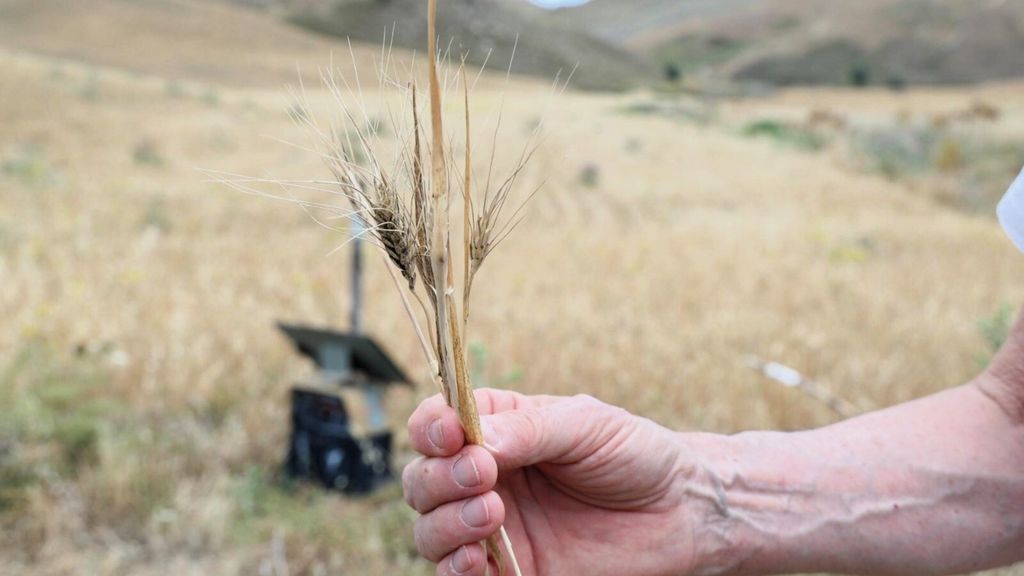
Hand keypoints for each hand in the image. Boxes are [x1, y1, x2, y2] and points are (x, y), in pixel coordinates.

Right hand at [403, 389, 700, 575]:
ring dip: (445, 522)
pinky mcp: (510, 570)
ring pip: (429, 529)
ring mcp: (493, 526)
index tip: (451, 435)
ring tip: (492, 512)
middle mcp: (486, 477)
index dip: (431, 429)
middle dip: (440, 477)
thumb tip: (475, 441)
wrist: (681, 513)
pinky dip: (454, 569)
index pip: (436, 425)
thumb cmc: (635, 455)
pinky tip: (475, 559)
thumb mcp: (584, 423)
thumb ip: (528, 428)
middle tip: (483, 473)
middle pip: (423, 478)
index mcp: (497, 429)